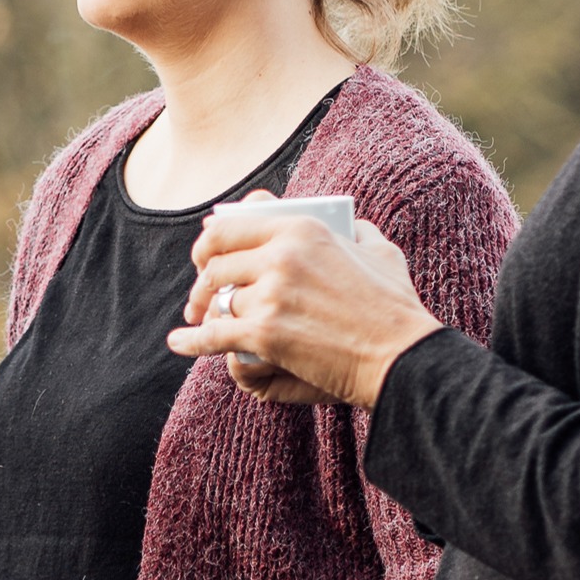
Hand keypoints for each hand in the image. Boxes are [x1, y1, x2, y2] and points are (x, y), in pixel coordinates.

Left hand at [169, 198, 440, 408]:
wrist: (400, 356)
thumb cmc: (395, 308)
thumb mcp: (381, 252)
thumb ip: (357, 231)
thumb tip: (348, 223)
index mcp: (303, 228)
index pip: (231, 226)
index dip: (208, 243)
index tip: (205, 256)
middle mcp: (281, 255)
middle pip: (216, 265)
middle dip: (202, 282)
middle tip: (200, 296)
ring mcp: (271, 294)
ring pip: (219, 301)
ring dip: (206, 314)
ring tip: (201, 322)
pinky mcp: (265, 333)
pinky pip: (214, 335)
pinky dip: (192, 342)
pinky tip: (180, 343)